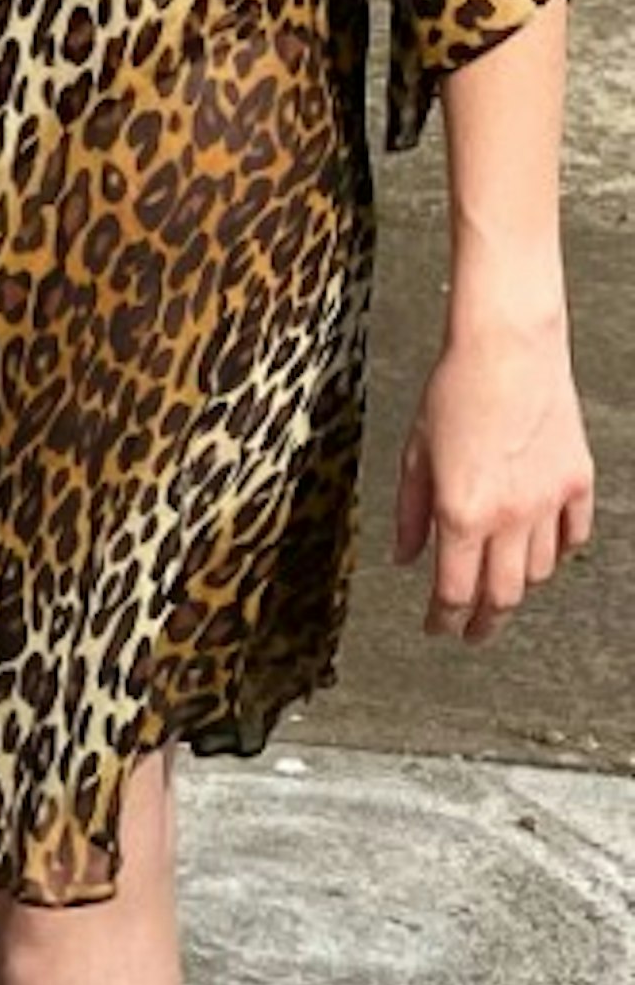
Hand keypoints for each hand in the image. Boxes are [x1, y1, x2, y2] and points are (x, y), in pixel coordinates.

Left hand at [392, 325, 593, 639]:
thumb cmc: (451, 394)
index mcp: (461, 512)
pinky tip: (540, 554)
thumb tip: (406, 558)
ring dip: (516, 587)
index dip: (444, 619)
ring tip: (498, 589)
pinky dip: (556, 554)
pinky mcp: (578, 481)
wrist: (508, 350)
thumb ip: (411, 514)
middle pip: (502, 594)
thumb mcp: (414, 457)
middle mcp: (510, 515)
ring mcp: (550, 501)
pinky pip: (573, 536)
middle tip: (472, 633)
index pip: (454, 590)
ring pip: (538, 571)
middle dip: (484, 622)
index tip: (437, 629)